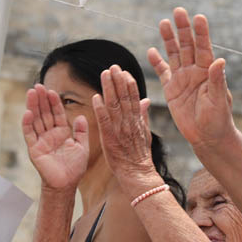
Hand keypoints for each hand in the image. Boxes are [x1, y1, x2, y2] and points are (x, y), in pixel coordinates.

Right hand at [22, 85, 88, 189]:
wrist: (67, 184)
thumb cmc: (74, 168)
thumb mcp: (82, 147)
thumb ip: (81, 132)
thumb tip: (81, 116)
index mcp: (62, 133)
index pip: (57, 114)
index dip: (54, 103)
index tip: (52, 91)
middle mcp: (50, 134)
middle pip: (44, 113)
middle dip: (42, 100)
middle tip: (38, 85)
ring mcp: (41, 141)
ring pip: (36, 120)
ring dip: (33, 106)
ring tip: (31, 93)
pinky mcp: (34, 149)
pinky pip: (30, 135)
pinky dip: (28, 124)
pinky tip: (28, 113)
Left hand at [92, 66, 157, 185]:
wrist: (138, 174)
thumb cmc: (139, 156)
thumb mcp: (146, 133)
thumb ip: (143, 115)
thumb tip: (145, 100)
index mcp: (138, 121)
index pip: (133, 98)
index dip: (128, 84)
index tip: (123, 71)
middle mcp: (129, 123)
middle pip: (124, 98)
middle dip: (118, 81)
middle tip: (113, 66)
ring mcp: (120, 130)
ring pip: (115, 106)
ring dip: (109, 89)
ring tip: (105, 74)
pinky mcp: (110, 139)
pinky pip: (104, 122)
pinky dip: (100, 109)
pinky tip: (95, 97)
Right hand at [148, 7, 235, 148]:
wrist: (207, 137)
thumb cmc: (218, 119)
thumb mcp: (219, 100)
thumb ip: (217, 80)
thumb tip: (220, 60)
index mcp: (208, 72)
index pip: (204, 48)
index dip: (201, 33)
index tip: (199, 17)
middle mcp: (195, 72)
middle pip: (188, 46)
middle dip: (183, 29)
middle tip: (179, 11)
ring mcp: (182, 79)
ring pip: (174, 55)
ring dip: (169, 40)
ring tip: (164, 23)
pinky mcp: (171, 89)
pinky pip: (162, 72)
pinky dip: (157, 62)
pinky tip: (152, 51)